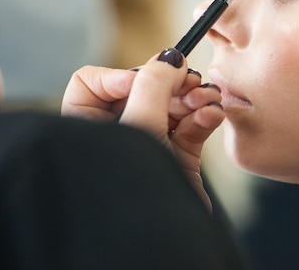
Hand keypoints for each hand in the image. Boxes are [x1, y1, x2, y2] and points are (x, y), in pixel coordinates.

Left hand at [62, 49, 224, 208]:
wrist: (162, 242)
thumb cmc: (132, 191)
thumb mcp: (139, 130)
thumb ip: (153, 87)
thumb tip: (168, 57)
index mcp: (85, 128)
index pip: (93, 82)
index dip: (122, 76)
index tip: (148, 81)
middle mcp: (116, 133)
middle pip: (143, 88)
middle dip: (171, 84)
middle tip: (190, 83)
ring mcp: (150, 144)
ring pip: (172, 104)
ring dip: (194, 98)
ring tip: (207, 100)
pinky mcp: (178, 156)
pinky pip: (192, 125)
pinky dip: (205, 116)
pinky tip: (213, 115)